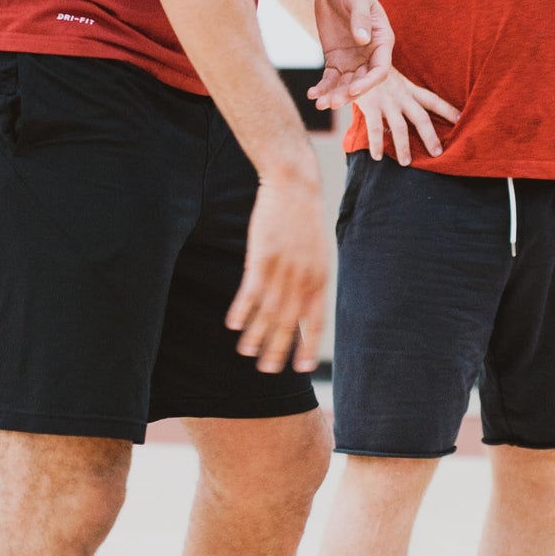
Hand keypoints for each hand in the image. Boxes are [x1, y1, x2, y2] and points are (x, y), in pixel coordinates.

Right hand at [226, 159, 326, 374]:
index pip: (315, 321)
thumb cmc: (304, 217)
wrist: (294, 184)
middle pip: (289, 322)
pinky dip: (241, 310)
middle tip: (268, 371)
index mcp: (320, 278)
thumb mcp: (318, 250)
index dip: (307, 345)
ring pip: (267, 311)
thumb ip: (311, 277)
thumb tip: (304, 301)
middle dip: (278, 349)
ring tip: (246, 353)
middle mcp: (303, 278)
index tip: (300, 369)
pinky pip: (250, 292)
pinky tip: (233, 325)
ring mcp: (282, 268)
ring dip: (255, 335)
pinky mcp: (261, 257)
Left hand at [307, 0, 393, 111]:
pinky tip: (312, 94)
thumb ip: (361, 19)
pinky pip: (330, 78)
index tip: (353, 89)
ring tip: (320, 104)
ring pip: (345, 84)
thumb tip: (363, 40)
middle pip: (362, 81)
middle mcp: (369, 55)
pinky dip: (322, 87)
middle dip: (348, 94)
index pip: (380, 70)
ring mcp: (352, 60)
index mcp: (382, 43)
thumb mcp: (358, 0)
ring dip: (334, 95)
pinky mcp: (335, 59)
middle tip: (332, 103)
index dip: (368, 83)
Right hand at [360, 68, 459, 165]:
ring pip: (400, 127)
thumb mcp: (391, 77)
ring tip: (406, 163)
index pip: (432, 100)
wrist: (354, 59)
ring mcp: (386, 100)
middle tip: (437, 154)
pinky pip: (375, 128)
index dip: (447, 109)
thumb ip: (400, 91)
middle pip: (421, 117)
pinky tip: (378, 157)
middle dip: (430, 136)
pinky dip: (377, 143)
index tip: (461, 119)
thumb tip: (409, 108)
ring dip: (403, 146)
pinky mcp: (370, 104)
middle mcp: (400, 94)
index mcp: (408, 88)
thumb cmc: (371, 70)